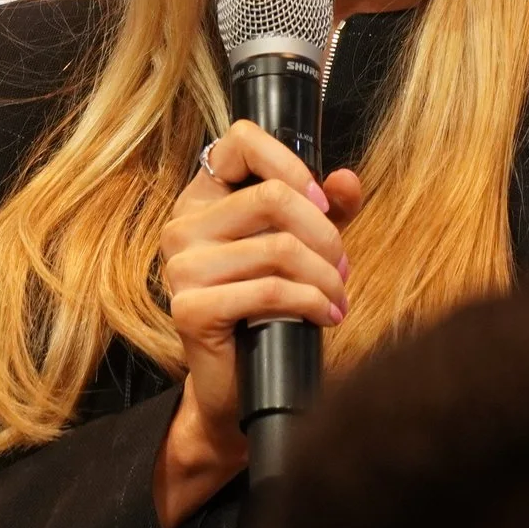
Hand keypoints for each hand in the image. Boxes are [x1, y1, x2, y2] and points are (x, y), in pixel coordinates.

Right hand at [152, 118, 365, 527]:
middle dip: (324, 234)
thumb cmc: (267, 311)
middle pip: (272, 198)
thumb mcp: (300, 249)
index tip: (322, 201)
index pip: (239, 141)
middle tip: (342, 266)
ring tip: (337, 297)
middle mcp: (182, 226)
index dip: (289, 162)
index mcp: (202, 199)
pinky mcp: (189, 308)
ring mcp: (181, 267)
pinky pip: (270, 291)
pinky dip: (312, 303)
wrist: (236, 386)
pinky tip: (326, 317)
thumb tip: (347, 180)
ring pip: (278, 248)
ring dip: (325, 277)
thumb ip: (324, 210)